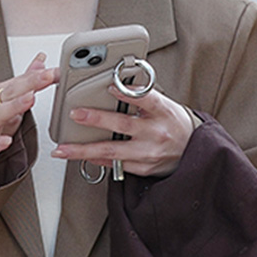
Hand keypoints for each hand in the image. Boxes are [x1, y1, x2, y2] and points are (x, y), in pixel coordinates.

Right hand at [0, 54, 57, 166]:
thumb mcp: (11, 100)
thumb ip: (26, 81)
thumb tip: (40, 60)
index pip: (19, 81)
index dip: (37, 76)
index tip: (53, 72)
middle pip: (9, 92)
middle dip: (28, 84)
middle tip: (46, 77)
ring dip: (14, 106)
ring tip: (30, 99)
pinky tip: (7, 141)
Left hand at [51, 86, 194, 176]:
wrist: (193, 153)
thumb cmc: (175, 125)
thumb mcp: (166, 106)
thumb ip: (142, 99)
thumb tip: (115, 87)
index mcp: (163, 112)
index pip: (146, 99)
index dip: (127, 93)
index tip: (110, 87)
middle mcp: (156, 134)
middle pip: (123, 126)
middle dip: (96, 120)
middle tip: (75, 114)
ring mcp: (147, 154)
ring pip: (111, 152)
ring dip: (84, 150)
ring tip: (63, 148)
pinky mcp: (142, 169)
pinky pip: (114, 164)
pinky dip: (96, 159)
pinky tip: (81, 155)